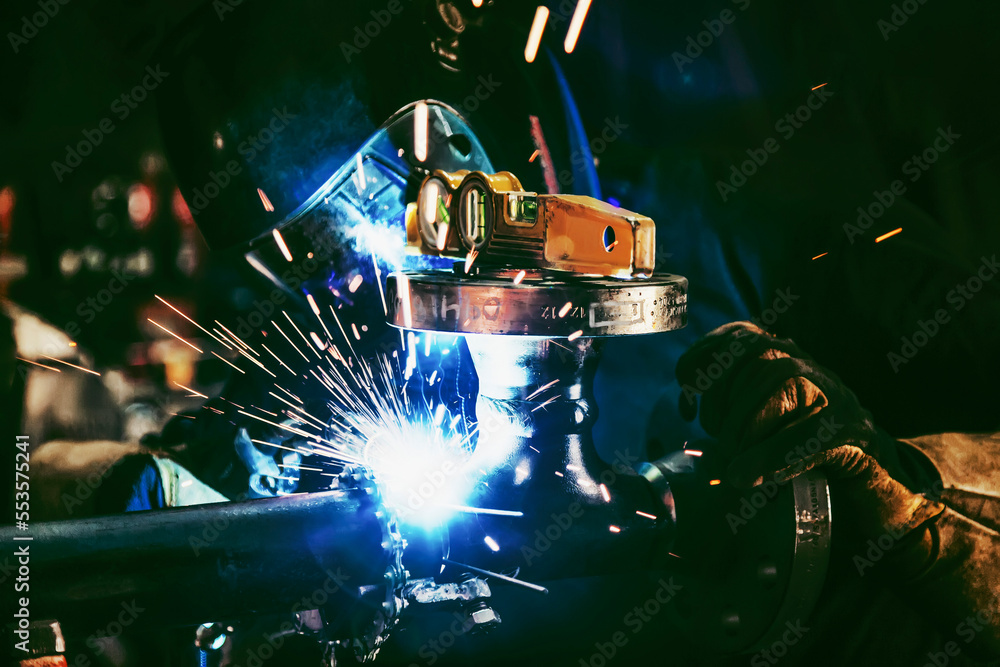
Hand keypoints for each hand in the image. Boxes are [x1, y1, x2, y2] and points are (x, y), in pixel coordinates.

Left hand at [675, 321, 942, 542]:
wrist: (877, 479)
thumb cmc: (803, 452)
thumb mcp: (761, 428)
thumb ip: (730, 416)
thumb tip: (690, 429)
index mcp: (781, 359)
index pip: (737, 335)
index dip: (703, 359)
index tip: (686, 400)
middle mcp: (808, 366)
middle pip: (756, 353)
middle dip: (724, 398)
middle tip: (717, 439)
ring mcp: (834, 392)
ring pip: (783, 383)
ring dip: (746, 427)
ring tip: (735, 461)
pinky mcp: (853, 428)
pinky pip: (809, 432)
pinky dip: (772, 455)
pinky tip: (749, 477)